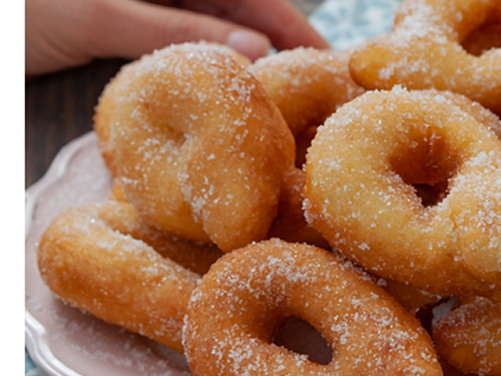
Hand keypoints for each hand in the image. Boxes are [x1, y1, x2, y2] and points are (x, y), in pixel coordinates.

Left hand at [25, 0, 328, 75]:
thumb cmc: (19, 9)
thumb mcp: (100, 12)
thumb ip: (177, 29)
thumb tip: (255, 51)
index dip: (290, 23)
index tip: (327, 58)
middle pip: (237, 10)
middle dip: (275, 44)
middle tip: (314, 89)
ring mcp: (145, 6)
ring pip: (210, 33)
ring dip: (243, 64)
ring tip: (280, 99)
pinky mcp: (127, 30)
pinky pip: (180, 51)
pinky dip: (206, 74)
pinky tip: (227, 97)